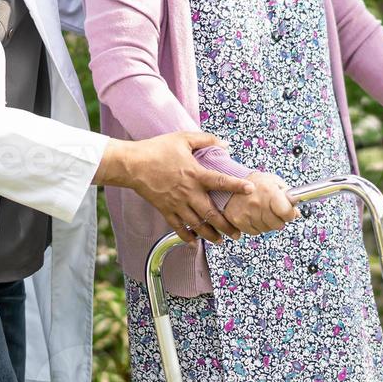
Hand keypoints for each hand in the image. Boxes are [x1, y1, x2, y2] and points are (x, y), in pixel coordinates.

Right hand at [95, 133, 254, 245]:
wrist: (132, 164)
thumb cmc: (157, 149)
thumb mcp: (183, 138)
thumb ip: (206, 140)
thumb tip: (225, 143)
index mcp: (195, 174)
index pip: (220, 181)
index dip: (236, 186)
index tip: (250, 190)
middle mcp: (188, 192)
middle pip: (211, 213)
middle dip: (226, 225)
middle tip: (238, 234)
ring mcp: (176, 204)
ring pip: (196, 224)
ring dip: (210, 234)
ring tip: (221, 240)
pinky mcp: (165, 210)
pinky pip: (178, 227)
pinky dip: (186, 237)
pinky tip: (194, 243)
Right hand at [223, 171, 298, 235]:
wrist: (230, 183)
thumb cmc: (254, 182)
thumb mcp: (274, 182)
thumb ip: (288, 196)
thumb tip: (297, 212)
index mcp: (269, 191)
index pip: (286, 212)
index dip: (290, 214)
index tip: (288, 212)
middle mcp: (257, 203)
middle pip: (278, 224)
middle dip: (279, 219)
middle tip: (274, 211)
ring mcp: (247, 213)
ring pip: (266, 230)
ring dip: (267, 223)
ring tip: (262, 211)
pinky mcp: (238, 221)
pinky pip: (254, 232)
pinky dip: (256, 226)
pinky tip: (253, 215)